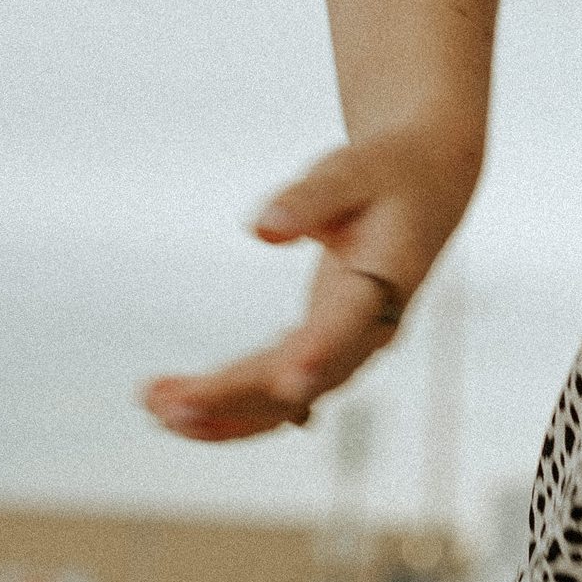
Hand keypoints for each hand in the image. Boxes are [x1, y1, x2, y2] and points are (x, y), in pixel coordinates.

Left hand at [139, 121, 479, 445]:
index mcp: (386, 282)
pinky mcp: (326, 346)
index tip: (286, 384)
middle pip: (300, 378)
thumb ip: (309, 198)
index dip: (318, 353)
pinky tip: (183, 412)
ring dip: (222, 412)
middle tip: (164, 404)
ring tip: (154, 405)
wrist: (426, 185)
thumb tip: (261, 229)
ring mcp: (348, 346)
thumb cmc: (385, 172)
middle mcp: (370, 330)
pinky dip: (233, 405)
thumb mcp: (352, 169)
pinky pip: (279, 393)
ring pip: (285, 401)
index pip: (347, 326)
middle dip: (233, 397)